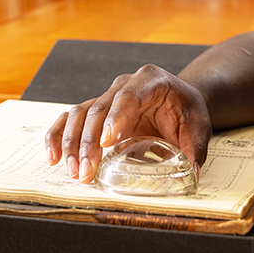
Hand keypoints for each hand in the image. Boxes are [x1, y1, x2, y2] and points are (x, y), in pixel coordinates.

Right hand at [44, 64, 211, 184]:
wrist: (178, 99)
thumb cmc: (187, 109)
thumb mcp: (199, 125)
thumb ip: (195, 147)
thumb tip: (191, 172)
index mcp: (150, 80)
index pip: (129, 95)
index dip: (116, 116)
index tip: (108, 140)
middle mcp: (124, 84)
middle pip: (99, 108)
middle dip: (90, 141)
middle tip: (86, 171)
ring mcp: (107, 96)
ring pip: (81, 114)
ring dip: (72, 143)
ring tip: (75, 172)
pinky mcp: (96, 110)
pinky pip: (71, 119)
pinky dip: (58, 135)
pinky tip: (54, 157)